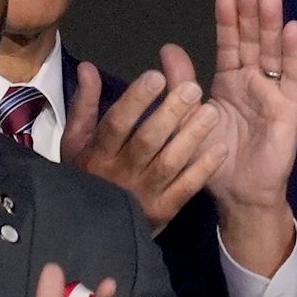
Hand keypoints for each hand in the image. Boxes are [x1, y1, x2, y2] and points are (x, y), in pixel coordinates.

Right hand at [67, 57, 224, 225]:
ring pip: (170, 162)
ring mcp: (144, 193)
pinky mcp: (164, 210)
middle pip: (148, 140)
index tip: (157, 76)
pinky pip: (186, 188)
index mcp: (97, 153)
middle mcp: (120, 173)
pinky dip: (203, 169)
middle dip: (170, 113)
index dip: (136, 100)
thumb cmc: (86, 176)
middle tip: (193, 88)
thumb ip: (85, 105)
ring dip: (192, 137)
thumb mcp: (76, 142)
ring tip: (212, 111)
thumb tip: (87, 67)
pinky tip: (220, 148)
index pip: (117, 123)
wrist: (92, 228)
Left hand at [203, 0, 296, 275]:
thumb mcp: (190, 116)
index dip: (228, 21)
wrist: (239, 193)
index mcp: (230, 83)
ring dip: (272, 25)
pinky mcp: (290, 109)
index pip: (230, 45)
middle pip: (253, 42)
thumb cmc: (215, 159)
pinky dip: (294, 53)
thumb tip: (167, 48)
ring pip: (273, 53)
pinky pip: (293, 77)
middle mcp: (254, 83)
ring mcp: (274, 94)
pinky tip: (293, 30)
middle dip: (252, 14)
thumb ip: (182, 83)